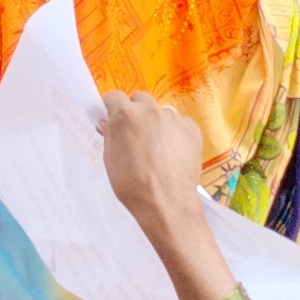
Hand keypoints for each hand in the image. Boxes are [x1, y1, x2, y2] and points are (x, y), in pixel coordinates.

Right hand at [98, 89, 207, 217]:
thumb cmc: (131, 184)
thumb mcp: (111, 160)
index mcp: (125, 115)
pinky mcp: (192, 128)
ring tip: (159, 148)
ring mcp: (173, 118)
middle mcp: (150, 110)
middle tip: (137, 134)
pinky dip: (175, 134)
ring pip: (161, 112)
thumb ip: (110, 136)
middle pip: (140, 99)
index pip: (114, 97)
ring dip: (157, 123)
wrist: (166, 202)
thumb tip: (107, 123)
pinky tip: (174, 153)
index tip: (115, 120)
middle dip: (136, 111)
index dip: (113, 108)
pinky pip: (180, 124)